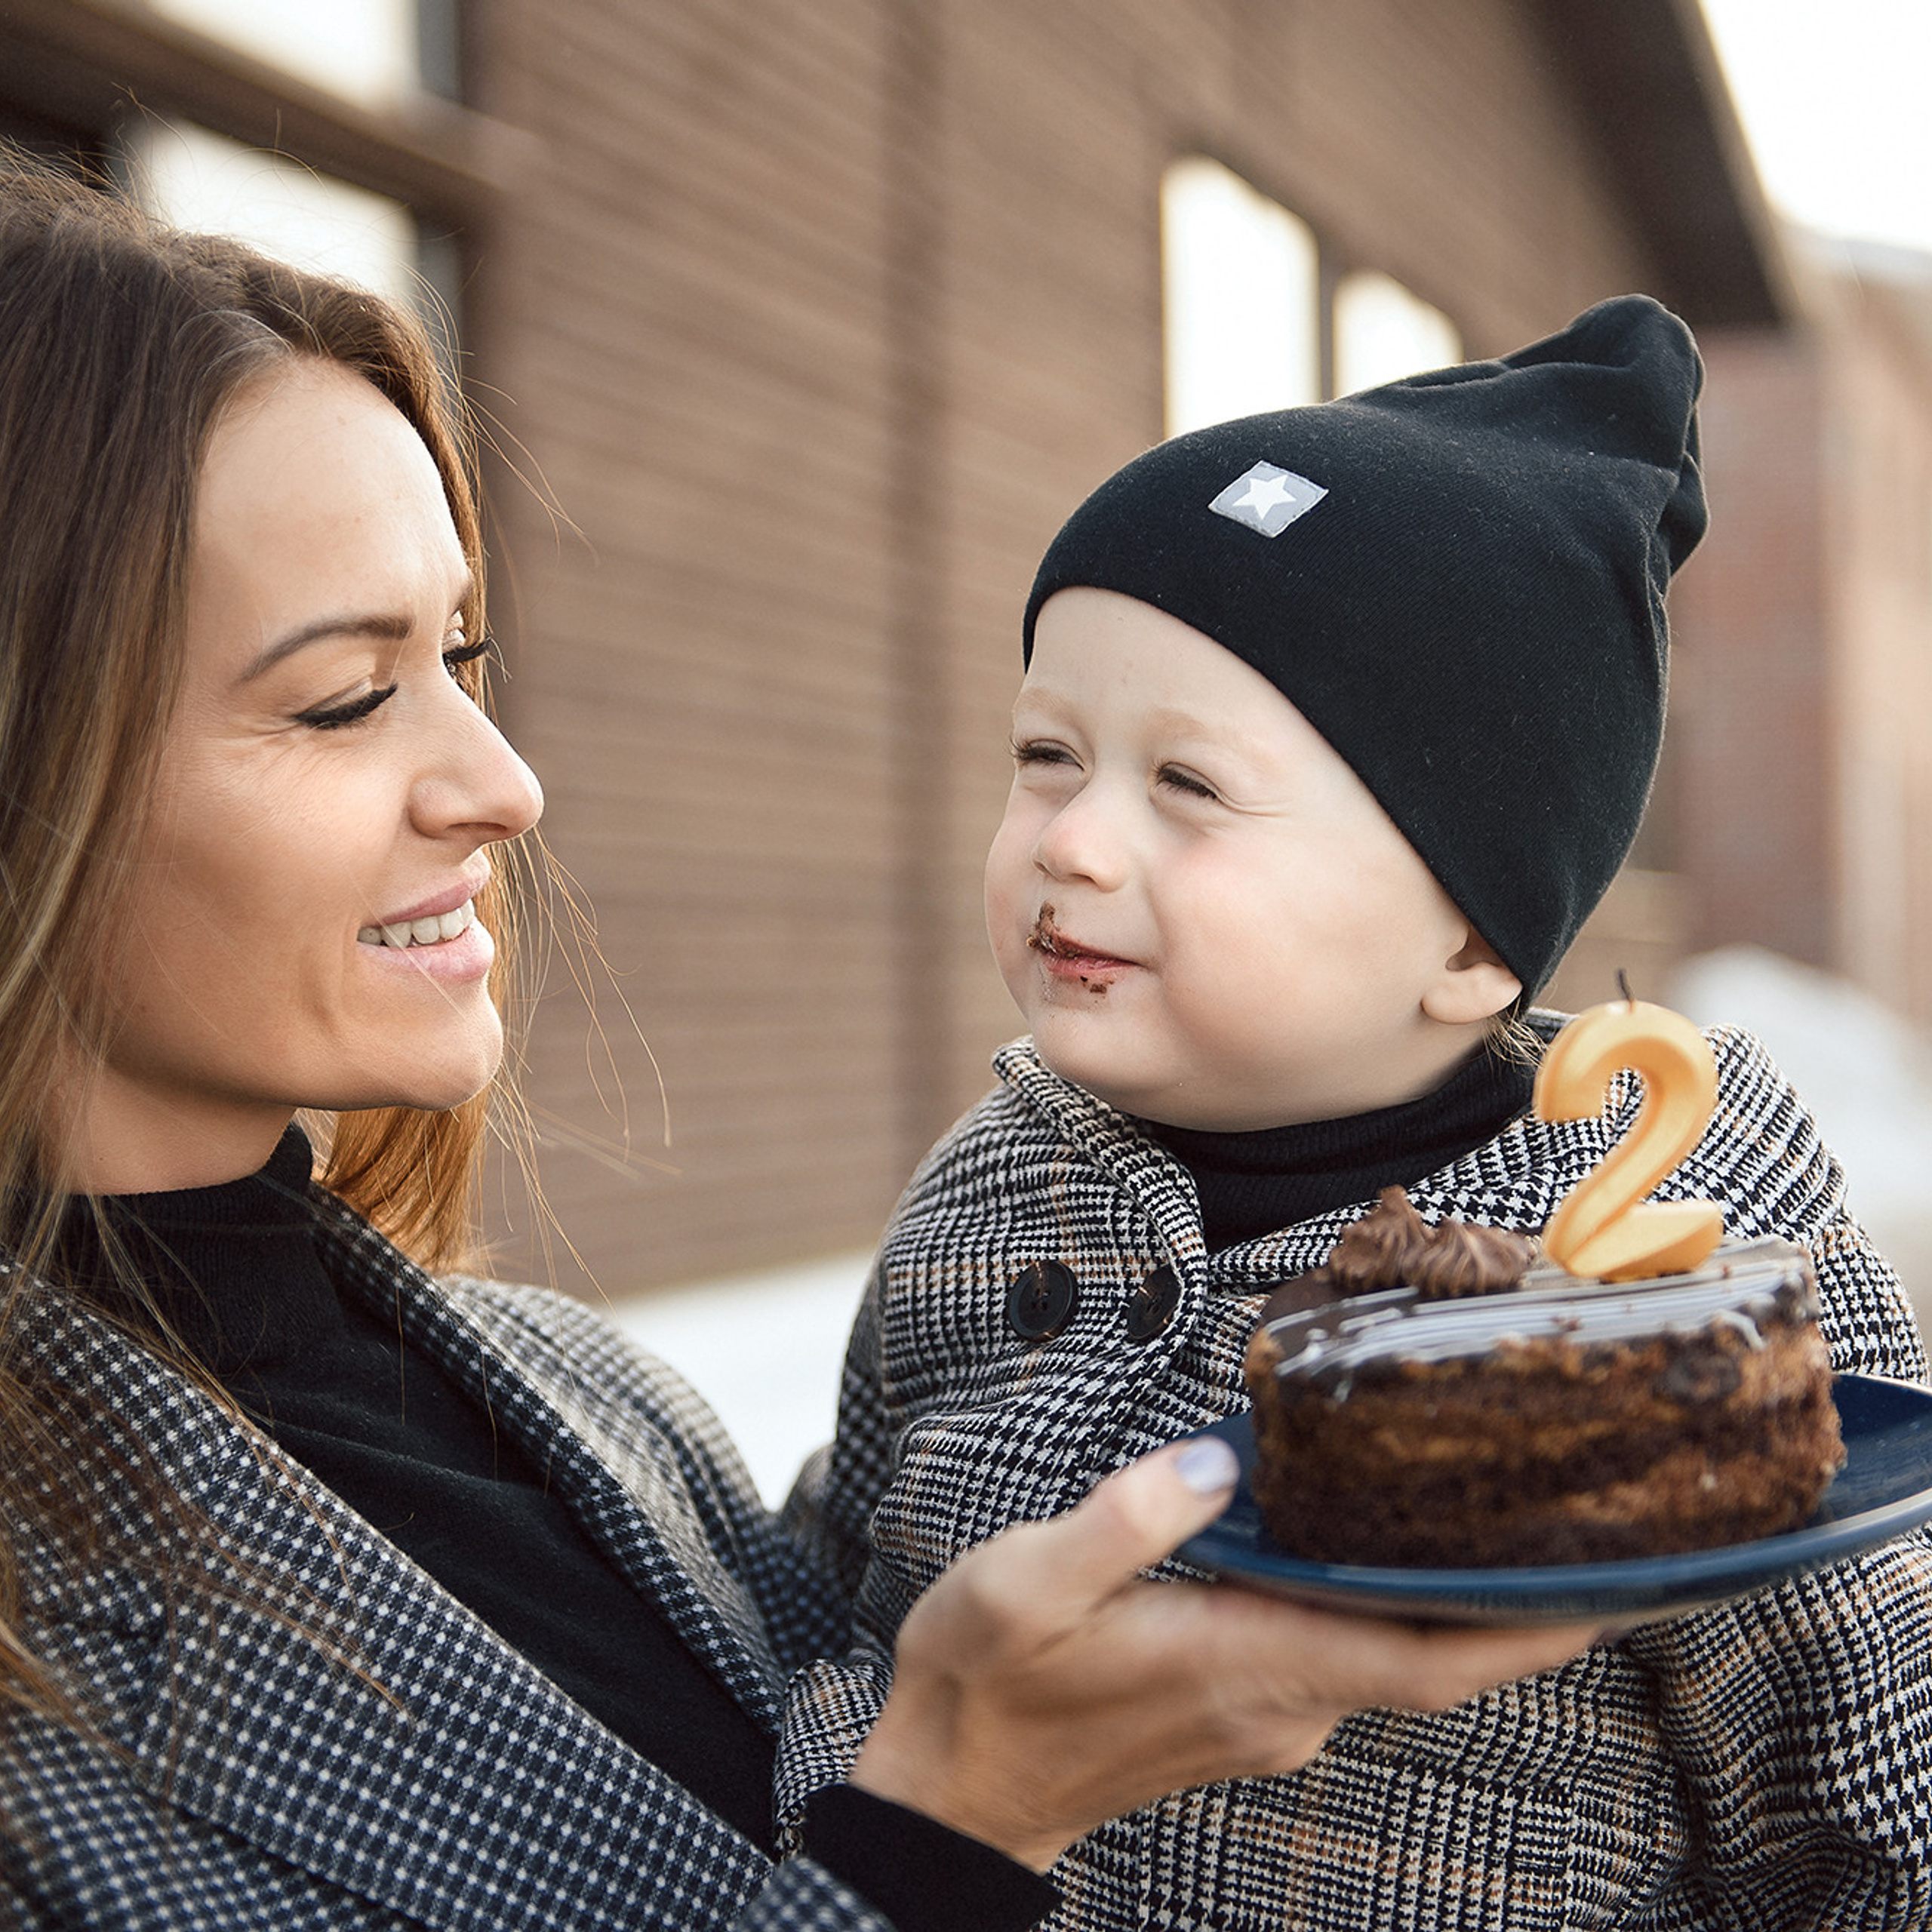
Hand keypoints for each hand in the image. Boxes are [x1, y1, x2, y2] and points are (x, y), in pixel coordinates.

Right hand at [852, 1437, 1596, 1870]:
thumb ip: (1126, 1524)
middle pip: (1433, 1654)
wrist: (950, 1794)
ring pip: (1393, 1652)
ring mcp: (1267, 1713)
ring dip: (1454, 1596)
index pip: (1427, 1661)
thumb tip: (1218, 1464)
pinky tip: (1381, 1543)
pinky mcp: (1243, 1706)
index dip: (1530, 1631)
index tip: (1618, 1588)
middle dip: (1517, 1598)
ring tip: (1499, 1508)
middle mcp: (1280, 1703)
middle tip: (1584, 1514)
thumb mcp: (1024, 1585)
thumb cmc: (983, 1685)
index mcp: (1245, 1669)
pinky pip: (1348, 1652)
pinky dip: (1388, 1605)